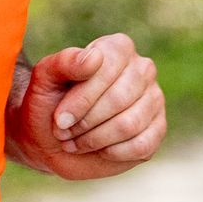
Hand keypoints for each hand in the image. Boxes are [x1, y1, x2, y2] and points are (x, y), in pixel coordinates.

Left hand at [8, 33, 165, 180]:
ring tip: (76, 142)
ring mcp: (154, 100)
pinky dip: (113, 153)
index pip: (108, 67)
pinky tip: (99, 150)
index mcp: (118, 48)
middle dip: (86, 121)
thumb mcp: (44, 79)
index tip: (60, 118)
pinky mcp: (157, 130)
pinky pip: (141, 145)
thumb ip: (64, 62)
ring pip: (130, 124)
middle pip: (119, 98)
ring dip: (95, 139)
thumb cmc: (49, 104)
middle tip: (64, 132)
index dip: (82, 97)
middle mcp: (142, 70)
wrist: (52, 139)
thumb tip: (95, 58)